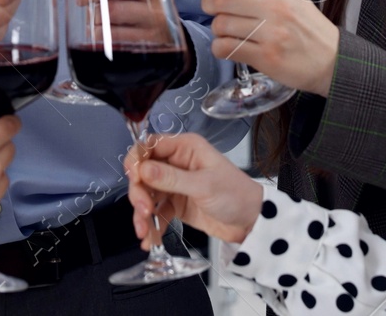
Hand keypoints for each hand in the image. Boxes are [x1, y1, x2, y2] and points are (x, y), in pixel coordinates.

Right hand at [123, 132, 261, 246]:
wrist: (251, 223)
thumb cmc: (236, 195)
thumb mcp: (204, 185)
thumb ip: (172, 178)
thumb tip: (143, 169)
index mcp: (185, 148)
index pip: (150, 146)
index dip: (137, 160)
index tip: (134, 179)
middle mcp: (177, 163)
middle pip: (144, 172)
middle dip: (139, 193)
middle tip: (143, 211)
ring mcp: (175, 184)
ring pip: (147, 194)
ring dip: (142, 213)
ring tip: (144, 232)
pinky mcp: (176, 204)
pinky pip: (156, 212)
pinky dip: (151, 225)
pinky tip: (150, 239)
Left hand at [191, 0, 339, 94]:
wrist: (332, 59)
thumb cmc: (307, 27)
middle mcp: (275, 7)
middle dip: (208, 4)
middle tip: (212, 9)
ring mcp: (271, 33)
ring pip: (221, 25)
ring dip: (217, 28)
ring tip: (228, 31)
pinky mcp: (266, 58)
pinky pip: (226, 48)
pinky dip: (220, 47)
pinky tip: (230, 46)